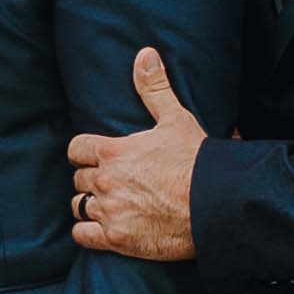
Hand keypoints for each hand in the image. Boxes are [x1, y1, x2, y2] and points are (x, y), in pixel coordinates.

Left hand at [65, 47, 208, 261]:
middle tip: (110, 180)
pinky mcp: (116, 239)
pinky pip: (82, 235)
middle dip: (91, 178)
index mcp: (114, 151)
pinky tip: (101, 229)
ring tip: (107, 203)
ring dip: (89, 203)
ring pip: (79, 205)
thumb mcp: (176, 119)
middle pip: (79, 178)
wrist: (216, 204)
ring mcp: (109, 211)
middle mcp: (105, 181)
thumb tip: (144, 54)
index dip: (85, 152)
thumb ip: (155, 88)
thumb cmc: (197, 161)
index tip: (96, 156)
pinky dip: (88, 232)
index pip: (77, 148)